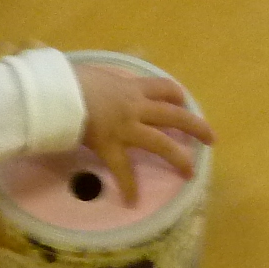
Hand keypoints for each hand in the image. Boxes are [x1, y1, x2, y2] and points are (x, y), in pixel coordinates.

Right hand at [75, 62, 212, 204]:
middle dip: (195, 126)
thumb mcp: (90, 70)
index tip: (183, 102)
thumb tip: (73, 67)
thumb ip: (97, 76)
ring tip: (191, 171)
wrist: (58, 92)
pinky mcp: (111, 146)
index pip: (162, 87)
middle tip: (210, 138)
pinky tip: (132, 201)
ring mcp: (126, 128)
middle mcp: (135, 107)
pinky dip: (128, 186)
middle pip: (175, 115)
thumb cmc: (69, 78)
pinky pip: (123, 170)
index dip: (177, 95)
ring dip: (179, 158)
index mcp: (130, 87)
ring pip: (162, 143)